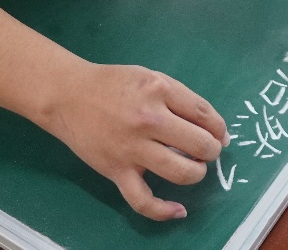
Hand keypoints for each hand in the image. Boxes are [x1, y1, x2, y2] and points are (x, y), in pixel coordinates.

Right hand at [40, 62, 227, 220]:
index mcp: (159, 90)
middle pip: (199, 144)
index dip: (219, 128)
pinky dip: (164, 210)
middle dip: (211, 151)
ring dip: (197, 173)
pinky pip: (143, 200)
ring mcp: (132, 148)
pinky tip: (178, 209)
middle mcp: (148, 119)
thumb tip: (214, 129)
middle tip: (206, 150)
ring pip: (180, 172)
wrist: (68, 95)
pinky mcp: (116, 170)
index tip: (219, 134)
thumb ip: (182, 99)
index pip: (205, 114)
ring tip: (194, 168)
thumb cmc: (113, 84)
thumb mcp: (151, 77)